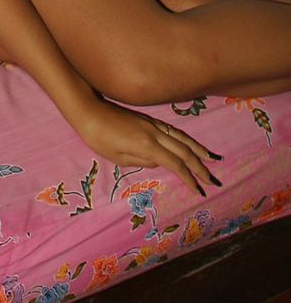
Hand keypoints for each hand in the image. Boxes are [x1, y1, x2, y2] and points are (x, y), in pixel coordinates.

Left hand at [74, 97, 217, 194]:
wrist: (89, 111)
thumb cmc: (99, 138)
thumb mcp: (118, 158)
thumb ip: (142, 162)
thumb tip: (160, 163)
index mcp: (147, 145)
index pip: (175, 164)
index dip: (189, 178)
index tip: (199, 191)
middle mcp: (155, 133)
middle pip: (184, 151)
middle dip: (200, 166)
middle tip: (214, 181)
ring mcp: (153, 124)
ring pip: (182, 137)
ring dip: (198, 149)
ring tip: (212, 159)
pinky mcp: (149, 120)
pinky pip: (173, 130)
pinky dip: (186, 139)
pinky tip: (191, 144)